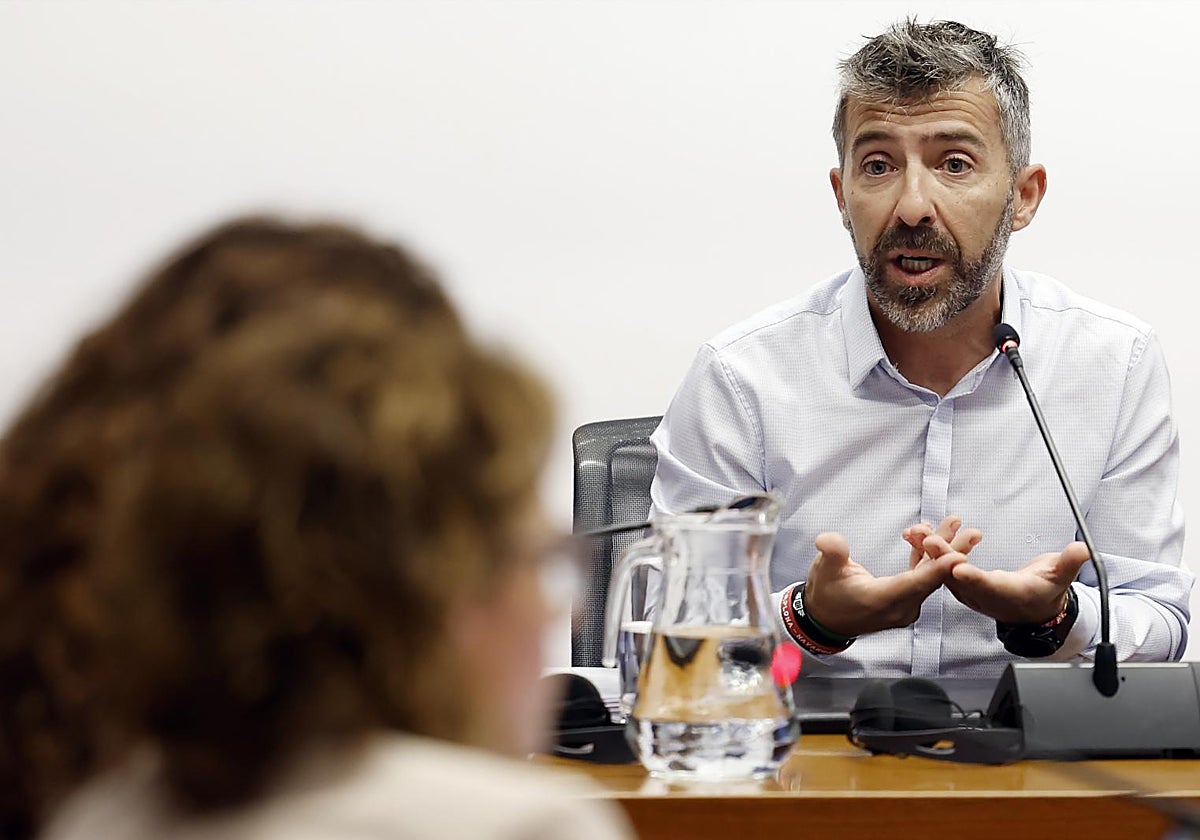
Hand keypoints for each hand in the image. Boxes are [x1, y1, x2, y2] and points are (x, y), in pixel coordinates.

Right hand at [804, 516, 978, 637]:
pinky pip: (922, 578)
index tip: (960, 556)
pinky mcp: (906, 600)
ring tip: (958, 526)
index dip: (938, 569)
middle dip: (952, 553)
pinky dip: (929, 559)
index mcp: (883, 600)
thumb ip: (832, 553)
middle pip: (931, 579)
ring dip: (944, 552)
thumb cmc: (826, 595)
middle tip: (973, 533)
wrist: (825, 619)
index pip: (916, 583)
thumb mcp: (824, 570)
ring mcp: (905, 605)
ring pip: (930, 577)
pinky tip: (933, 537)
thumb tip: (829, 540)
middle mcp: (901, 607)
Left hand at [924, 538, 1090, 623]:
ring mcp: (969, 590)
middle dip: (941, 558)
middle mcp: (983, 595)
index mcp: (1007, 594)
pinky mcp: (960, 583)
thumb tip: (1082, 549)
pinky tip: (917, 534)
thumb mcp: (1062, 577)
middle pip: (959, 578)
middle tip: (926, 539)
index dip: (973, 578)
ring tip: (914, 532)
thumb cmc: (1046, 591)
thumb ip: (1070, 562)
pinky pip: (940, 567)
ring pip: (944, 571)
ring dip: (928, 552)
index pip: (988, 586)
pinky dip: (929, 551)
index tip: (958, 568)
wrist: (1033, 609)